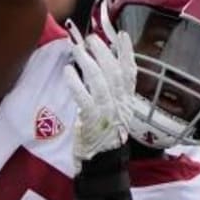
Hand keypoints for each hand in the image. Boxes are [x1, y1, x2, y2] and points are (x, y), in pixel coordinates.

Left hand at [64, 22, 137, 167]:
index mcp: (127, 102)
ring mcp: (108, 113)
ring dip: (88, 62)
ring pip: (100, 82)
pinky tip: (68, 71)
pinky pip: (85, 98)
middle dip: (103, 52)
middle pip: (114, 72)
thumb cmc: (104, 138)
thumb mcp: (113, 114)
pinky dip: (76, 83)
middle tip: (90, 39)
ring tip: (77, 49)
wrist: (103, 164)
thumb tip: (100, 69)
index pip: (131, 73)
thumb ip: (110, 94)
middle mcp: (120, 105)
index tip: (122, 35)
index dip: (127, 53)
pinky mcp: (93, 121)